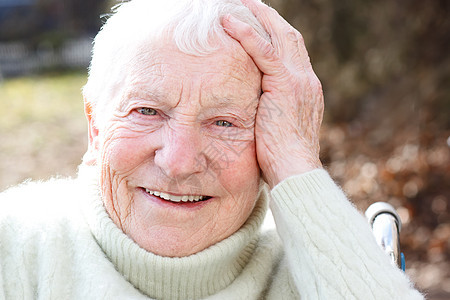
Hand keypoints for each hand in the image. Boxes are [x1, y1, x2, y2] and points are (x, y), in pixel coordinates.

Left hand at [222, 0, 323, 187]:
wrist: (295, 173)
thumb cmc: (281, 160)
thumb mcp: (276, 130)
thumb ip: (269, 113)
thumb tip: (252, 111)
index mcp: (305, 90)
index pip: (291, 53)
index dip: (275, 35)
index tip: (259, 25)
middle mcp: (306, 80)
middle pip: (289, 37)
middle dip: (269, 18)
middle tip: (250, 3)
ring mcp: (298, 81)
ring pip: (280, 36)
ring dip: (259, 16)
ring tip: (240, 2)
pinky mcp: (285, 86)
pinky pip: (265, 51)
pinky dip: (247, 34)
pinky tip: (229, 22)